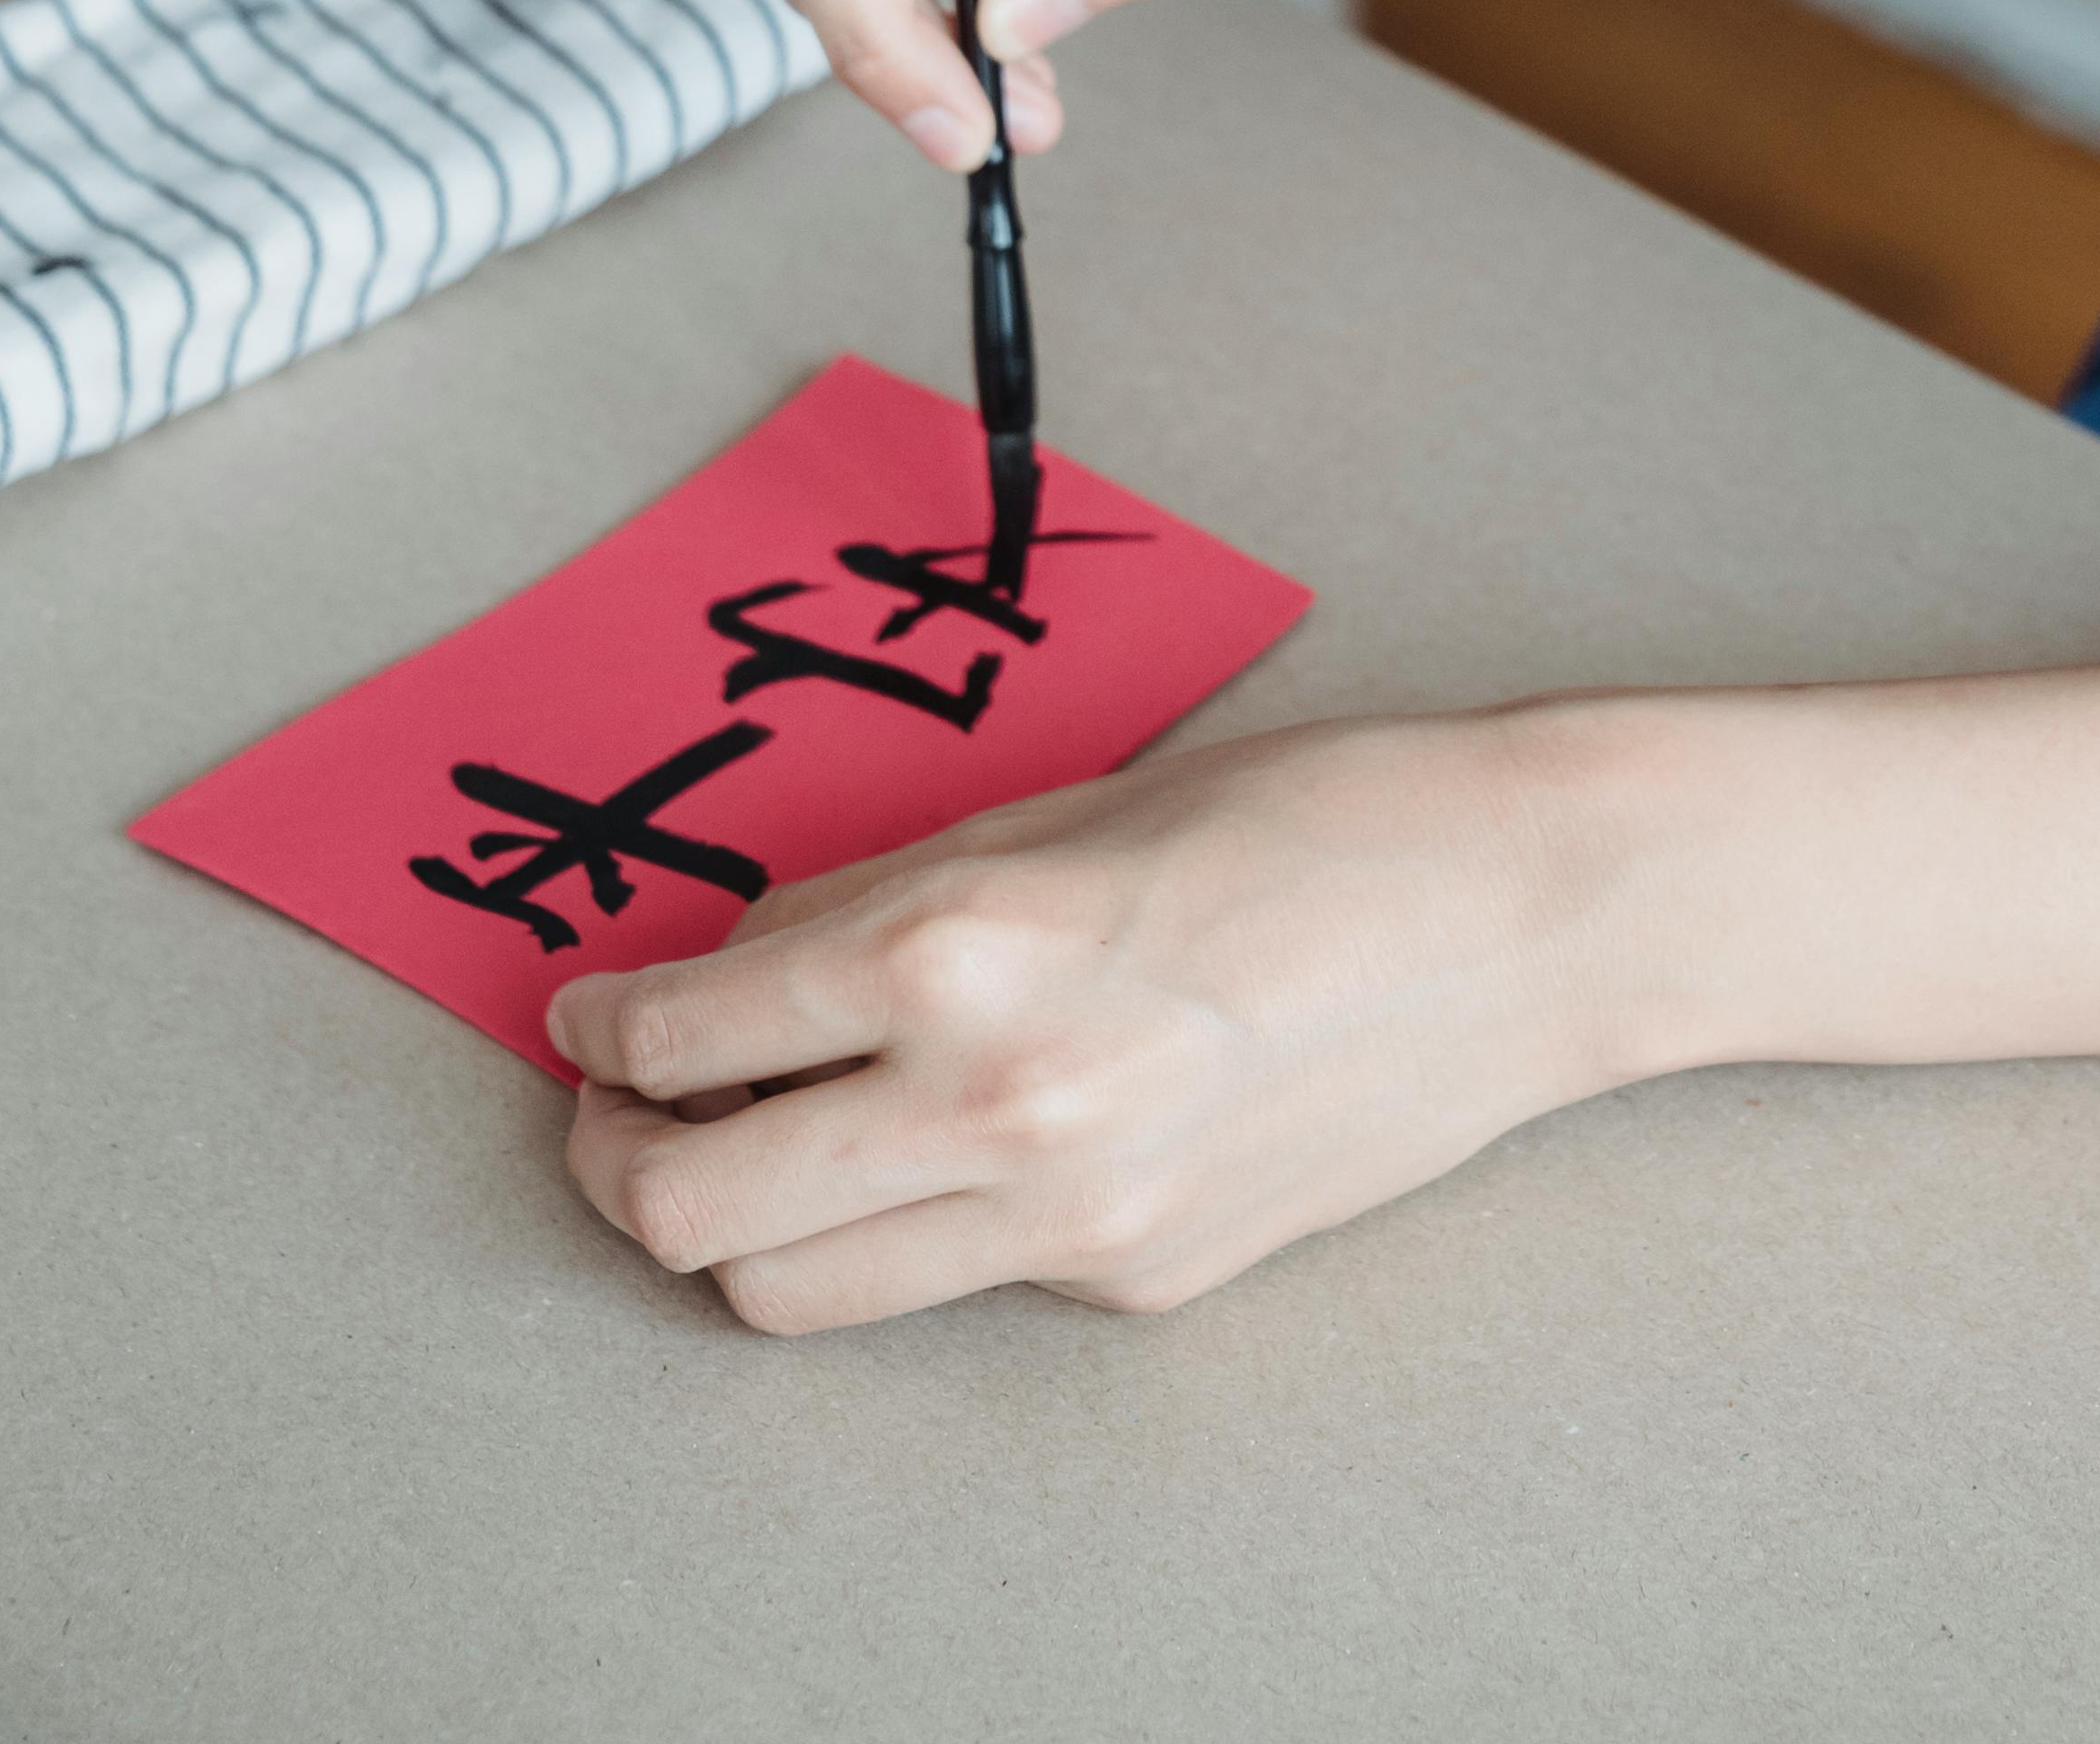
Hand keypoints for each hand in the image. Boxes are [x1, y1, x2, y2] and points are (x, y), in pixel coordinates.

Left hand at [549, 708, 1640, 1330]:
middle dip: (611, 1162)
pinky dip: (910, 1215)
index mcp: (962, 948)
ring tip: (742, 1141)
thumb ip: (885, 895)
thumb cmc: (1316, 813)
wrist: (1519, 916)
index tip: (580, 1017)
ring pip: (790, 1292)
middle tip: (612, 1105)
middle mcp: (991, 1104)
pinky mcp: (1130, 1283)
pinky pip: (958, 1273)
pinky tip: (950, 1132)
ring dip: (729, 1226)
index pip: (686, 1031)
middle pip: (691, 1213)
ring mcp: (1065, 1220)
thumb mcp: (1066, 807)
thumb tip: (740, 965)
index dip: (599, 1028)